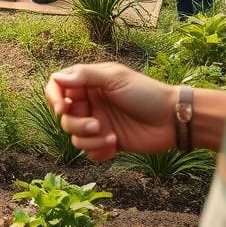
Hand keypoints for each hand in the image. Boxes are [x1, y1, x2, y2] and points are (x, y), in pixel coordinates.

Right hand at [45, 63, 176, 160]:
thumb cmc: (145, 93)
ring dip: (89, 139)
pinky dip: (98, 150)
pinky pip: (88, 151)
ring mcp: (98, 123)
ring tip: (110, 136)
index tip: (62, 108)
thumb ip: (84, 76)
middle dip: (76, 124)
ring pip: (74, 136)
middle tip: (96, 125)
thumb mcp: (115, 78)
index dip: (53, 97)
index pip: (58, 87)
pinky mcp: (106, 142)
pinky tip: (115, 145)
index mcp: (89, 83)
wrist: (172, 120)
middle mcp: (90, 103)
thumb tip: (56, 77)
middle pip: (64, 116)